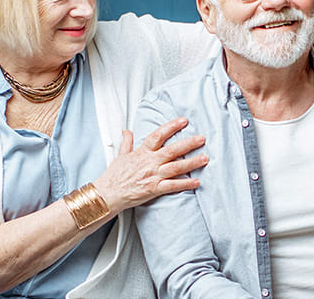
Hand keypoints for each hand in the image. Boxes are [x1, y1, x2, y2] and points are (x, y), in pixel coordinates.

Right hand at [93, 117, 208, 209]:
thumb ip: (127, 142)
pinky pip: (173, 186)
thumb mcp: (120, 155)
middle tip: (202, 138)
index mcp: (142, 152)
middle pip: (172, 150)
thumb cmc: (114, 175)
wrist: (108, 193)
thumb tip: (127, 130)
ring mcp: (153, 176)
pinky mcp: (154, 189)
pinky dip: (185, 184)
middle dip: (188, 144)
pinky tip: (197, 182)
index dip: (171, 127)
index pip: (158, 135)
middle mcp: (149, 162)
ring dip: (192, 162)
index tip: (184, 121)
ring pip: (176, 167)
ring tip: (205, 158)